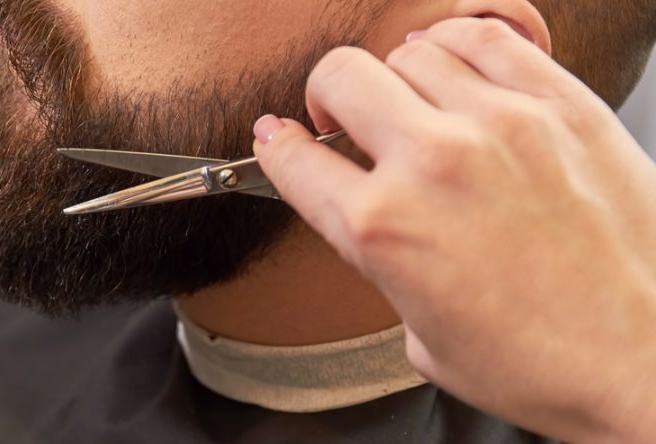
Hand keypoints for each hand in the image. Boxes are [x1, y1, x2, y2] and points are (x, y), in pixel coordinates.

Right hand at [254, 17, 655, 442]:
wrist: (647, 364)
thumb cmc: (540, 364)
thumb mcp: (420, 335)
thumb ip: (387, 267)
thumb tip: (381, 225)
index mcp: (382, 229)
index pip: (294, 160)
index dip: (275, 146)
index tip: (278, 138)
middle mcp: (430, 164)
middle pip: (339, 78)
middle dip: (326, 97)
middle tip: (343, 119)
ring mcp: (498, 126)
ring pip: (410, 52)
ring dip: (395, 77)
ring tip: (411, 101)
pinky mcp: (560, 107)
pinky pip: (486, 36)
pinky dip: (456, 43)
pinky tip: (457, 70)